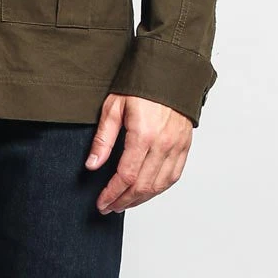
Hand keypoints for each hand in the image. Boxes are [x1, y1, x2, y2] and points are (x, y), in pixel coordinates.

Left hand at [85, 94, 192, 213]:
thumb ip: (103, 138)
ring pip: (159, 186)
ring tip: (124, 203)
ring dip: (141, 199)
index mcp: (144, 134)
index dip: (112, 193)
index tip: (101, 202)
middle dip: (124, 201)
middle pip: (143, 186)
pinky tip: (146, 192)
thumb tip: (92, 165)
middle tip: (109, 207)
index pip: (126, 175)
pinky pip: (173, 177)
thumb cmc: (140, 85)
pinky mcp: (184, 146)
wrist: (169, 70)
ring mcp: (177, 146)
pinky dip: (159, 189)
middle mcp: (163, 144)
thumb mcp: (114, 106)